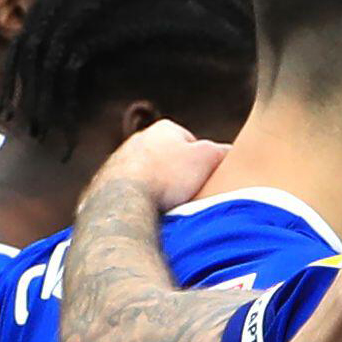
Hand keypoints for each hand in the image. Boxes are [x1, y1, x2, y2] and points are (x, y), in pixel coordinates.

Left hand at [92, 118, 225, 213]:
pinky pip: (135, 192)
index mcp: (165, 129)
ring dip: (162, 190)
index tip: (207, 181)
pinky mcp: (108, 182)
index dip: (205, 165)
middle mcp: (140, 139)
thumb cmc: (167, 176)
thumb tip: (232, 152)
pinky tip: (151, 212)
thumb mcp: (208, 159)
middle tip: (192, 196)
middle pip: (171, 161)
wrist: (124, 199)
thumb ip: (223, 152)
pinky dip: (144, 201)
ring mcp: (121, 160)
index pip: (195, 145)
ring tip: (171, 207)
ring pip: (152, 177)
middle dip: (181, 177)